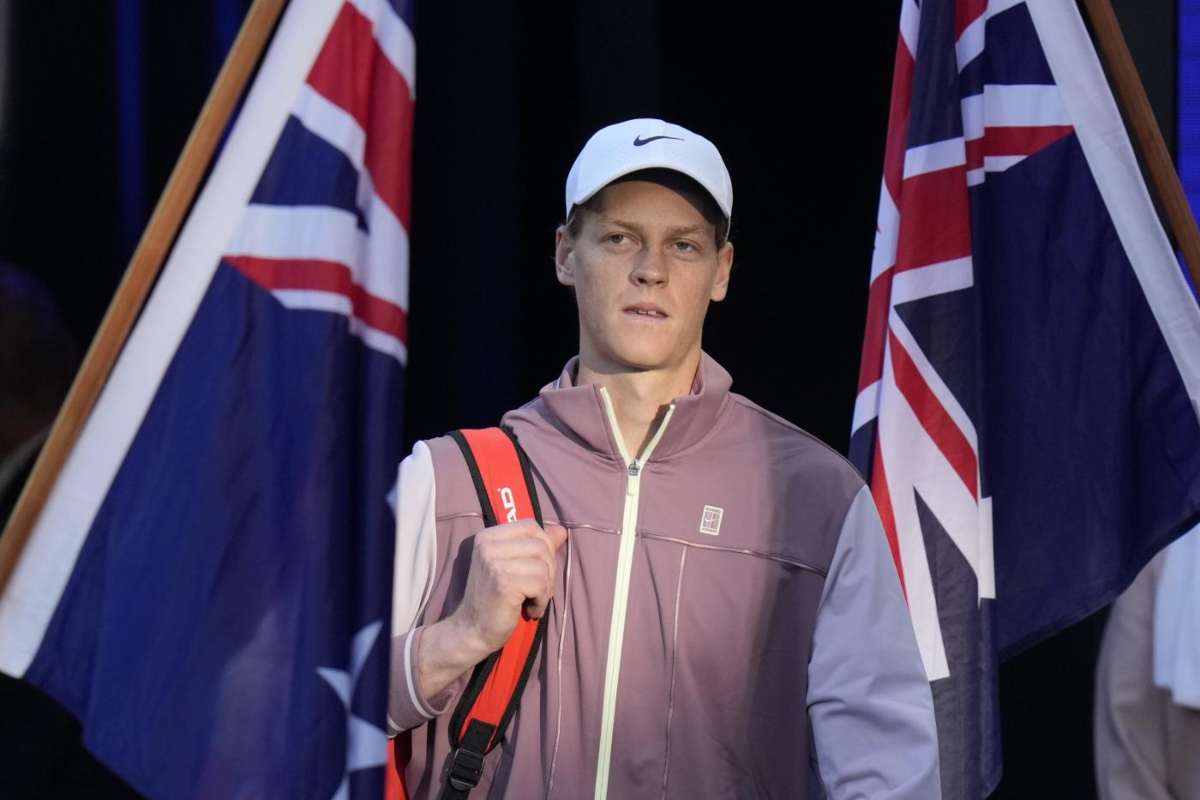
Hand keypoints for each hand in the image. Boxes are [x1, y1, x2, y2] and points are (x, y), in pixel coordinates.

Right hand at [451, 520, 568, 656]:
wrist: (472, 630)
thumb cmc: (495, 599)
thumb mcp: (513, 566)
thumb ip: (536, 546)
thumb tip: (562, 530)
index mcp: (488, 537)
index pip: (530, 526)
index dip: (544, 547)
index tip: (537, 569)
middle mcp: (488, 545)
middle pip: (541, 545)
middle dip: (548, 570)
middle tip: (538, 590)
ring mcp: (494, 563)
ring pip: (543, 566)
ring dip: (546, 588)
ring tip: (533, 600)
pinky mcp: (503, 583)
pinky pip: (541, 584)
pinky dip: (542, 601)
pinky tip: (531, 610)